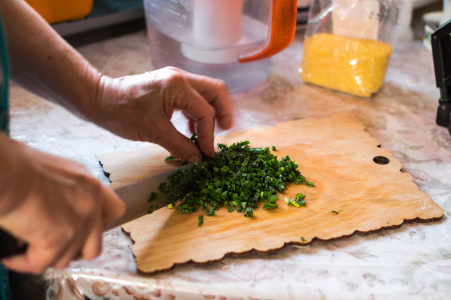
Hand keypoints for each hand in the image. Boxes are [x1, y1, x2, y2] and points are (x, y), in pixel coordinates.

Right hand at [0, 136, 124, 273]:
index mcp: (90, 185)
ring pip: (66, 259)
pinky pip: (40, 265)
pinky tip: (11, 255)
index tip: (83, 231)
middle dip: (70, 251)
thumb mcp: (57, 171)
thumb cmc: (18, 167)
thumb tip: (60, 211)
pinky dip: (22, 263)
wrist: (6, 170)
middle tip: (50, 247)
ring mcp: (78, 222)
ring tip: (26, 247)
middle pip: (93, 247)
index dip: (100, 227)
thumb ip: (69, 191)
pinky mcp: (59, 238)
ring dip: (44, 257)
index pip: (115, 211)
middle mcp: (90, 203)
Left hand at [91, 67, 233, 162]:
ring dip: (211, 112)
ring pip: (206, 92)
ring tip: (210, 133)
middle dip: (224, 112)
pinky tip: (192, 128)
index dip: (209, 136)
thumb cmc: (122, 112)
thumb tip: (198, 160)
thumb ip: (180, 145)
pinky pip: (192, 97)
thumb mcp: (153, 132)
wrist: (98, 99)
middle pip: (216, 91)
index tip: (207, 154)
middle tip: (226, 132)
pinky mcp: (169, 85)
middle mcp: (180, 78)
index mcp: (178, 86)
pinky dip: (197, 112)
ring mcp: (175, 79)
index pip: (206, 112)